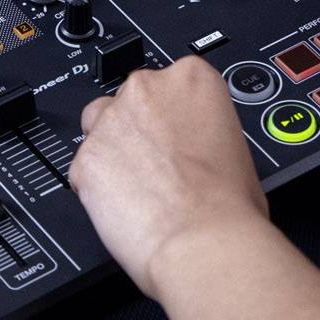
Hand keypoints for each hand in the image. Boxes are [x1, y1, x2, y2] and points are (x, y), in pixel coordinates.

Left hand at [70, 56, 268, 298]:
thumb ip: (204, 127)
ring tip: (137, 185)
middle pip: (131, 98)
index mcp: (192, 78)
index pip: (171, 81)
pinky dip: (98, 186)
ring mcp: (111, 121)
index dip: (172, 114)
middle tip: (158, 164)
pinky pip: (84, 167)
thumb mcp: (234, 143)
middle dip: (140, 128)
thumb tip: (193, 141)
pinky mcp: (85, 158)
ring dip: (113, 149)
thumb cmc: (228, 203)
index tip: (176, 134)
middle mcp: (147, 89)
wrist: (203, 241)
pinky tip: (124, 206)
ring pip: (99, 126)